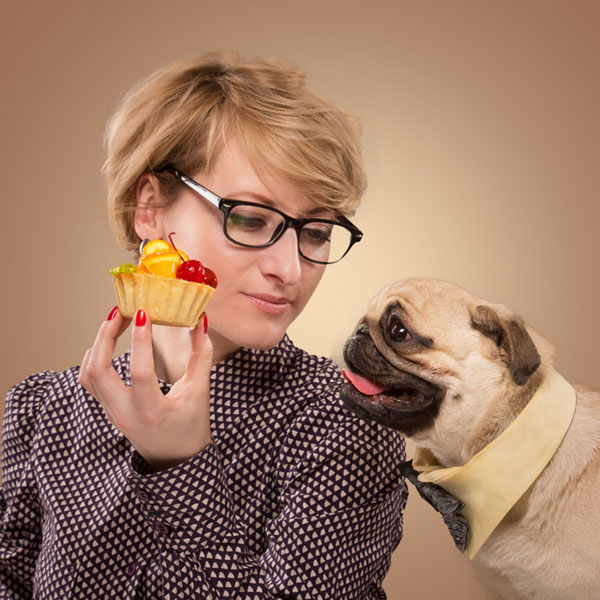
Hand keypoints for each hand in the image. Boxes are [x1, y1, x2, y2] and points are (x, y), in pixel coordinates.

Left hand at [79, 307, 212, 470]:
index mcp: (152, 411)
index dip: (140, 341)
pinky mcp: (108, 410)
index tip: (144, 314)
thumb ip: (200, 355)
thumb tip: (200, 322)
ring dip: (97, 345)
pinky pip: (89, 381)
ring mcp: (112, 413)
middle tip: (121, 312)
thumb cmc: (191, 426)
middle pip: (97, 371)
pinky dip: (93, 358)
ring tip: (114, 322)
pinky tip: (108, 343)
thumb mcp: (200, 391)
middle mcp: (125, 414)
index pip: (140, 373)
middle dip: (105, 336)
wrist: (175, 459)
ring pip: (88, 375)